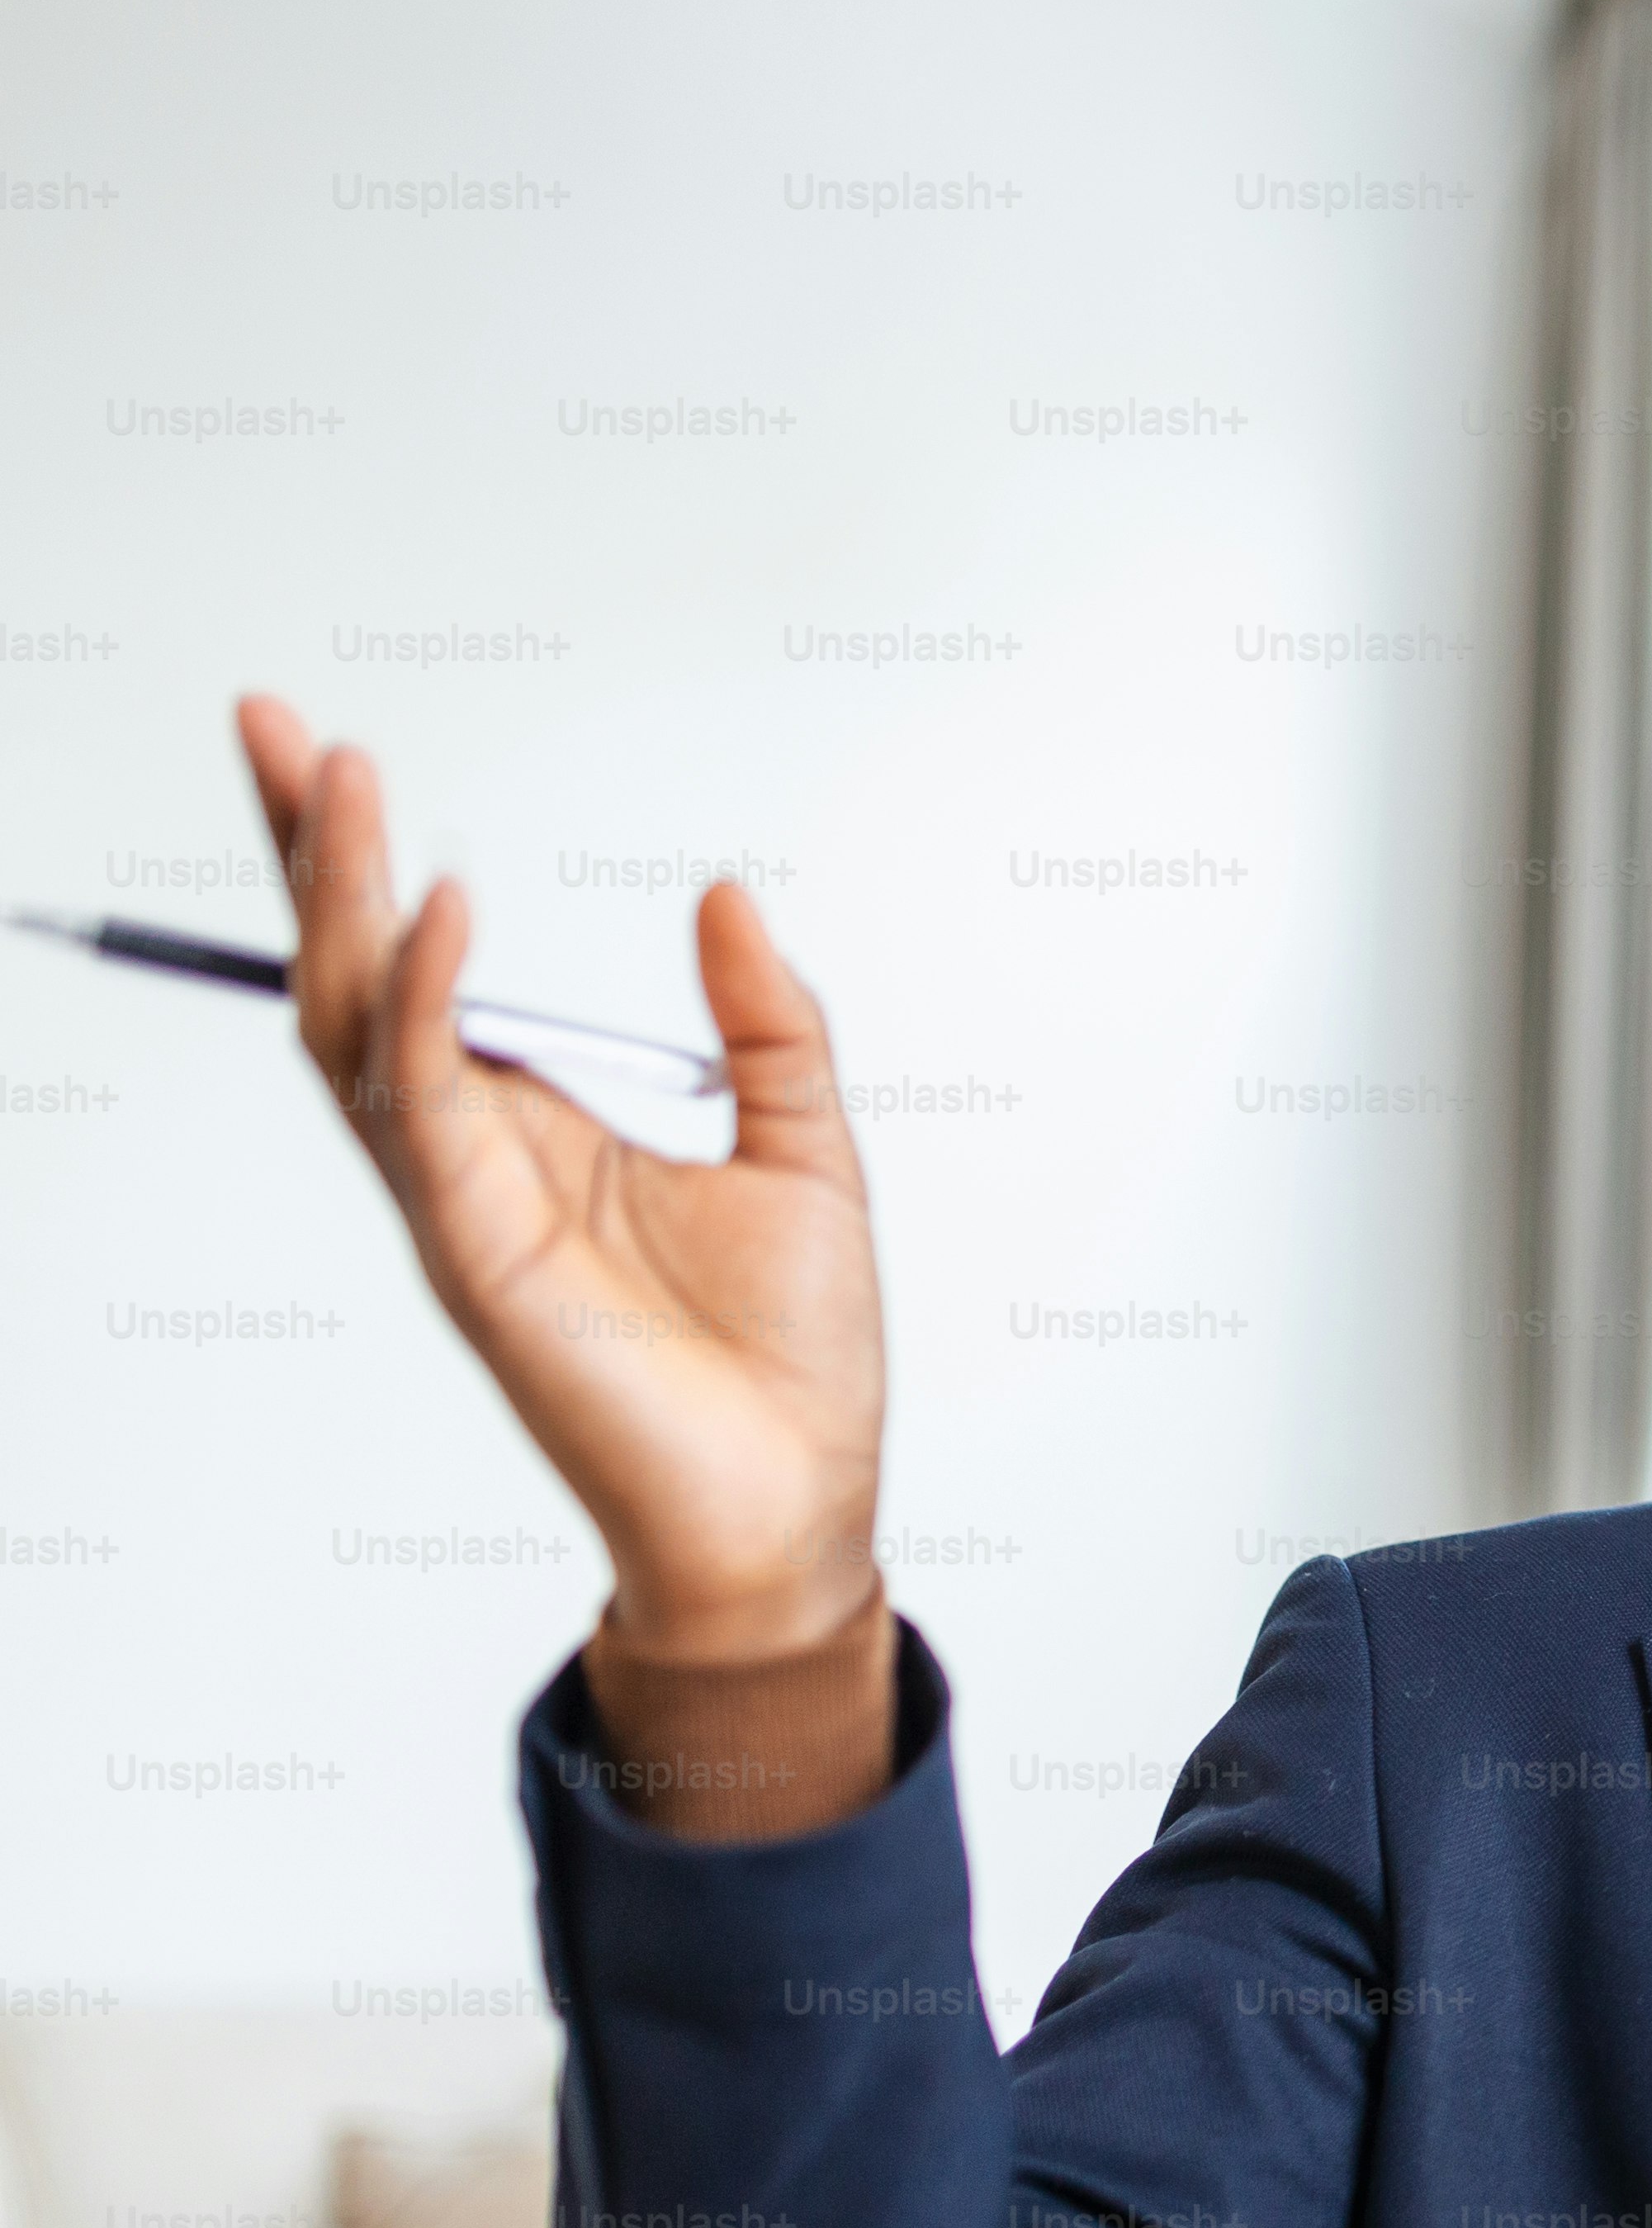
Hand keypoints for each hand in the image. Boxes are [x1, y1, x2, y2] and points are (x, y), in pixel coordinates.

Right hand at [241, 695, 885, 1662]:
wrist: (797, 1506)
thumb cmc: (790, 1359)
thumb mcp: (807, 1149)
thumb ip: (764, 1023)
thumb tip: (724, 892)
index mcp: (538, 1126)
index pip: (416, 968)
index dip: (364, 862)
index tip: (324, 746)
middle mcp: (476, 1157)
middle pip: (349, 977)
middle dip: (303, 851)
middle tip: (269, 721)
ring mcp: (463, 1205)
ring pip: (358, 1026)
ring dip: (342, 900)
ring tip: (339, 779)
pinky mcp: (480, 1256)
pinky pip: (427, 1109)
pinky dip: (428, 1004)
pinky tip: (439, 912)